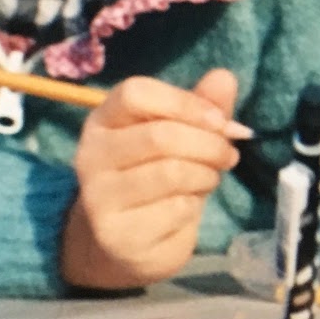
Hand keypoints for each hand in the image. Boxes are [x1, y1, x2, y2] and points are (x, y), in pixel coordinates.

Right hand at [60, 70, 243, 289]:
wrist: (130, 241)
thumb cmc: (158, 175)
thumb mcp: (182, 135)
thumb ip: (202, 106)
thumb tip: (224, 76)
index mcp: (104, 120)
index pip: (135, 93)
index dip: (185, 102)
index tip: (220, 120)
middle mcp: (91, 154)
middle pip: (160, 135)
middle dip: (209, 144)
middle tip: (228, 155)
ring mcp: (98, 196)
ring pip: (171, 172)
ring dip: (206, 175)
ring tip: (209, 178)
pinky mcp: (115, 233)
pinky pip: (175, 209)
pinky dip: (195, 205)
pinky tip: (188, 206)